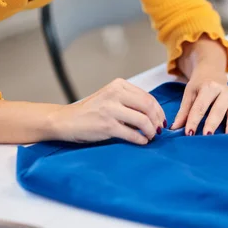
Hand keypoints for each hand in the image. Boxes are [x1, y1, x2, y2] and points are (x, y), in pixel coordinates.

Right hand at [49, 78, 165, 144]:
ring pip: (143, 121)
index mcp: (118, 85)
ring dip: (151, 131)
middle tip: (158, 130)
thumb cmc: (91, 111)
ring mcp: (110, 110)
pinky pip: (132, 134)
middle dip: (157, 121)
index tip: (161, 120)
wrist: (66, 120)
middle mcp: (115, 94)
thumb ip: (130, 101)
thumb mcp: (111, 98)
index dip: (159, 111)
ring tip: (151, 137)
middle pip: (148, 107)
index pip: (148, 97)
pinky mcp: (107, 126)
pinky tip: (142, 142)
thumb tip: (155, 115)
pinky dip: (141, 139)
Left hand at [170, 71, 227, 135]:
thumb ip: (184, 112)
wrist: (212, 74)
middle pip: (218, 109)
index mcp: (209, 87)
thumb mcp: (190, 94)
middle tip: (207, 136)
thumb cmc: (199, 87)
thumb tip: (174, 129)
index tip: (188, 133)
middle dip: (212, 123)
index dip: (194, 120)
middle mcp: (224, 91)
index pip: (200, 107)